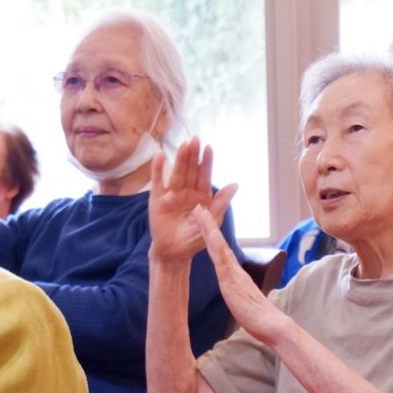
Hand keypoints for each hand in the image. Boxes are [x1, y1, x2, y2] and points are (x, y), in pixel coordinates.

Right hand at [148, 137, 236, 263]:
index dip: (206, 162)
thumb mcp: (211, 222)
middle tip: (196, 139)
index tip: (209, 148)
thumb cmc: (194, 238)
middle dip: (193, 156)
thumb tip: (235, 184)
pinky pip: (158, 182)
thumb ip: (221, 203)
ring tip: (184, 145)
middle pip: (190, 171)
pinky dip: (158, 169)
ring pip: (177, 173)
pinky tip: (160, 156)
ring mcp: (171, 194)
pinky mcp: (157, 199)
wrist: (175, 253)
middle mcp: (186, 191)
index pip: (204, 176)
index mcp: (201, 196)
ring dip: (180, 159)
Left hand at [192, 205, 282, 343]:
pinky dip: (214, 243)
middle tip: (198, 207)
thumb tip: (235, 294)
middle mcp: (235, 269)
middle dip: (207, 224)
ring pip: (218, 244)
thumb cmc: (259, 318)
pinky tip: (208, 232)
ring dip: (208, 226)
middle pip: (218, 242)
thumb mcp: (243, 302)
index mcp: (236, 275)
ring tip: (199, 210)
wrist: (271, 325)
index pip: (221, 251)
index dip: (212, 236)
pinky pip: (221, 257)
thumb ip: (238, 294)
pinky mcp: (231, 279)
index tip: (204, 222)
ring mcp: (233, 272)